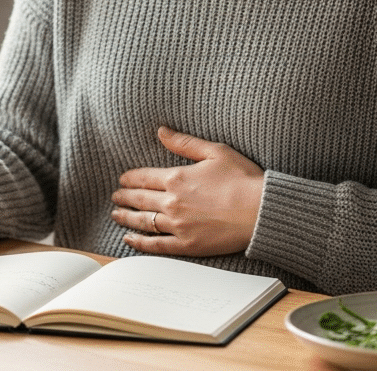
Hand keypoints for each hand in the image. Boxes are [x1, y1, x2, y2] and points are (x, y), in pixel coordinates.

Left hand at [110, 125, 265, 256]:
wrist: (261, 211)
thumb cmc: (243, 179)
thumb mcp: (215, 151)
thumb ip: (184, 143)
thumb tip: (161, 131)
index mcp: (177, 178)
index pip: (143, 177)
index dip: (130, 178)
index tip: (122, 179)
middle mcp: (172, 202)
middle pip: (139, 199)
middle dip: (124, 197)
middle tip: (115, 196)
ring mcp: (178, 225)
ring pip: (143, 221)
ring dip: (126, 218)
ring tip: (116, 215)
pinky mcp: (186, 244)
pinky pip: (156, 245)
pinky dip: (139, 242)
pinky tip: (129, 239)